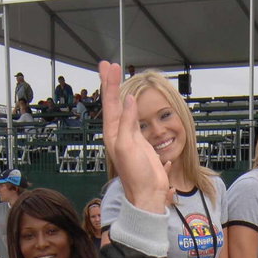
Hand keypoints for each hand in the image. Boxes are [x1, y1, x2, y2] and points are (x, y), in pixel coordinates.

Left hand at [98, 61, 169, 211]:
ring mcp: (129, 136)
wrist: (147, 193)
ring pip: (123, 108)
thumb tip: (129, 99)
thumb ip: (128, 122)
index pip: (110, 102)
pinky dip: (132, 105)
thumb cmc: (136, 174)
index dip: (109, 83)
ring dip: (120, 92)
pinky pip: (133, 117)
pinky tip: (132, 100)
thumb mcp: (128, 146)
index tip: (110, 67)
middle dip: (111, 83)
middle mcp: (118, 132)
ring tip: (118, 77)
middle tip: (110, 65)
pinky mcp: (140, 140)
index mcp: (112, 132)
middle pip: (114, 102)